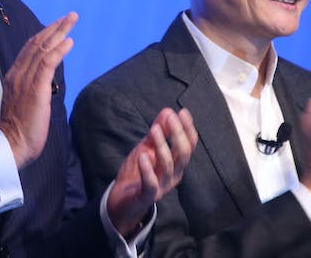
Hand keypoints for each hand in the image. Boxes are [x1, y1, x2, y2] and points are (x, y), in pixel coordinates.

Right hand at [0, 12, 77, 168]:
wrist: (10, 145)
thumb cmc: (19, 128)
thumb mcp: (23, 101)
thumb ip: (31, 86)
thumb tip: (44, 79)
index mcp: (14, 76)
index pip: (30, 48)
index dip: (45, 34)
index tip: (58, 25)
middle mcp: (18, 74)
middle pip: (37, 43)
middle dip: (55, 27)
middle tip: (70, 16)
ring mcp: (26, 81)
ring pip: (42, 49)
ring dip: (59, 32)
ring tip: (72, 21)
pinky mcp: (35, 90)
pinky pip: (47, 64)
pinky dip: (58, 51)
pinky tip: (69, 42)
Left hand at [106, 108, 197, 238]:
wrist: (122, 200)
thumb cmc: (138, 172)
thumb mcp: (147, 147)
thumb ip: (158, 132)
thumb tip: (167, 111)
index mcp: (176, 163)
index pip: (188, 145)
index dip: (187, 128)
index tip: (183, 112)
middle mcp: (173, 175)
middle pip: (183, 154)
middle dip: (178, 134)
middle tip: (170, 117)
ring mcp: (162, 186)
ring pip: (168, 166)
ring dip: (162, 145)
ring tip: (154, 129)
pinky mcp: (148, 196)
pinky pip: (151, 184)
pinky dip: (148, 170)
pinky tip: (143, 156)